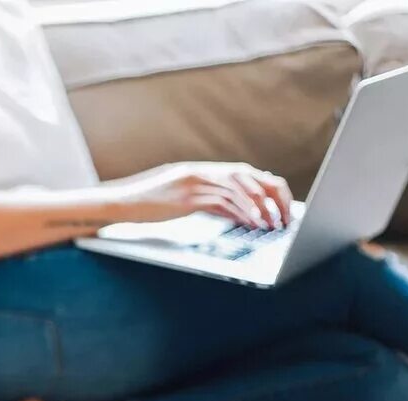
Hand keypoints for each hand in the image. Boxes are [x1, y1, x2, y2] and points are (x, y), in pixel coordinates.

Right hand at [118, 162, 292, 228]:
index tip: (281, 205)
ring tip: (271, 223)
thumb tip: (239, 212)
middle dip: (272, 196)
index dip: (268, 188)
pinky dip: (240, 213)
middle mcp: (202, 172)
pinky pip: (220, 202)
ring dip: (259, 207)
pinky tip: (251, 223)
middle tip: (284, 215)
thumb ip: (211, 200)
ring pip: (237, 189)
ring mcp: (194, 183)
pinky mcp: (186, 198)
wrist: (123, 203)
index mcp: (204, 170)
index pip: (246, 173)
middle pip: (248, 176)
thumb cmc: (152, 204)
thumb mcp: (184, 199)